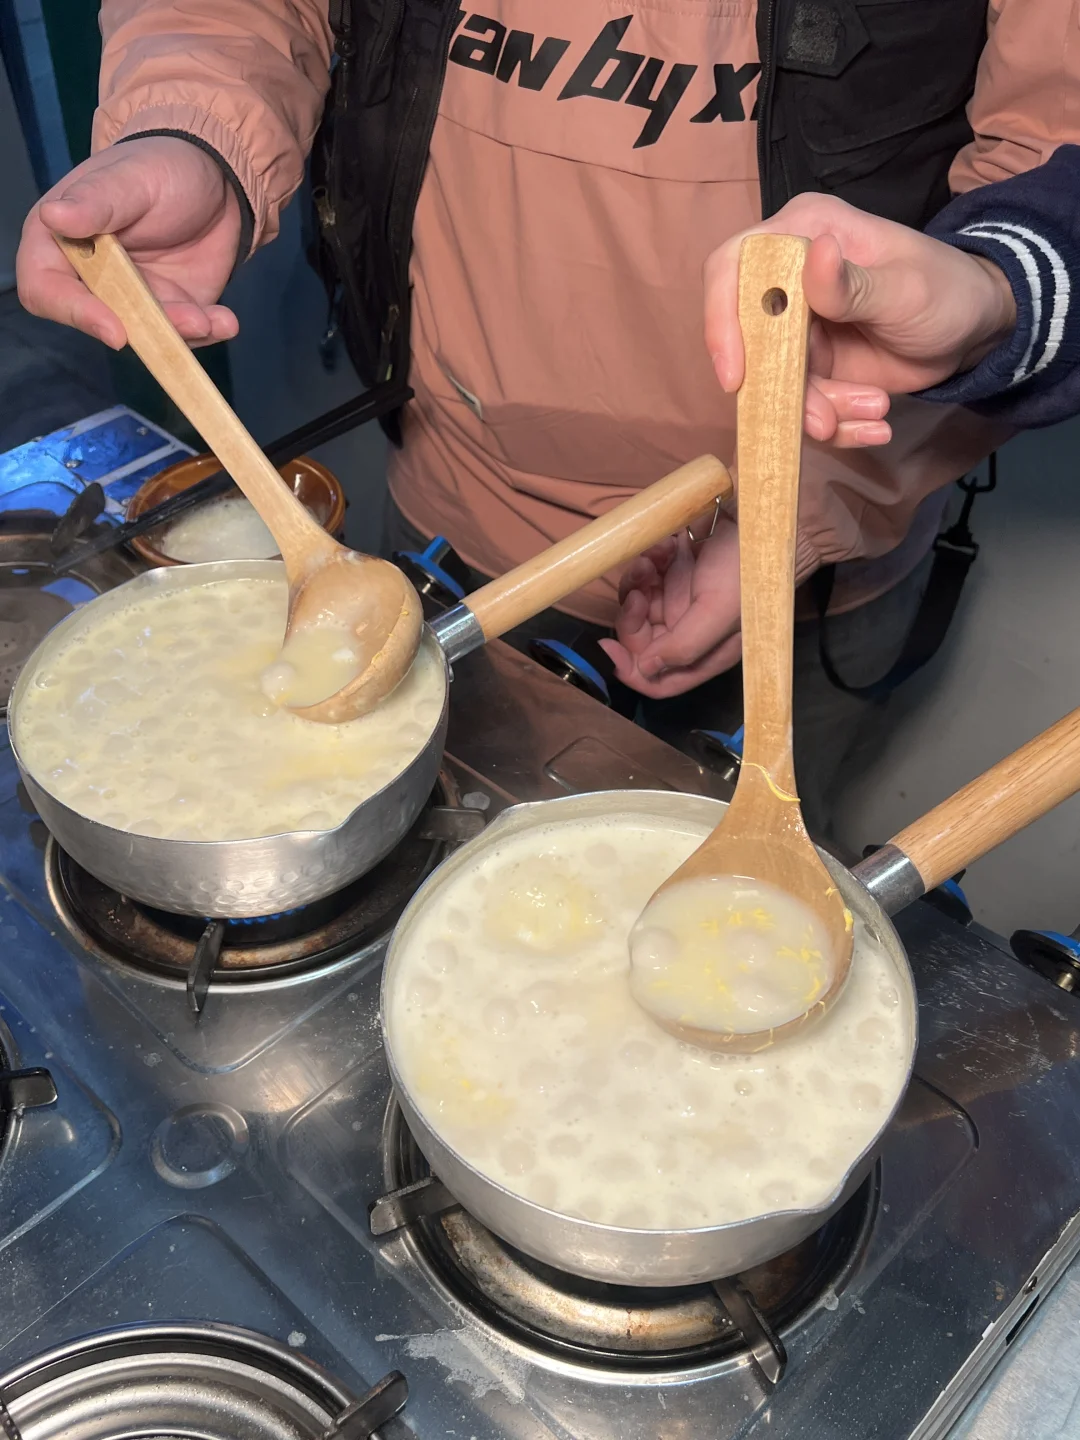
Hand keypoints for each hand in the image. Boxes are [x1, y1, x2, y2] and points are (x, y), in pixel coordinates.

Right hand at [17, 136, 240, 348]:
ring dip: (181, 334)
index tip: (115, 329)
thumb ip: (95, 203)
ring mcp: (133, 299)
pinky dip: (207, 332)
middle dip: (145, 329)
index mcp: (59, 243)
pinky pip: (184, 335)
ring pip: (148, 335)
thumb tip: (53, 216)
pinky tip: (226, 321)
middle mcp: (91, 278)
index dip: (75, 313)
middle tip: (188, 321)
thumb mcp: (128, 179)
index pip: (45, 289)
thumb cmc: (159, 167)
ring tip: (212, 320)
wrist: (216, 180)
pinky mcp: (171, 311)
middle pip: (102, 323)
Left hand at [599, 519, 742, 697]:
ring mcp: (682, 598)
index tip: (609, 646)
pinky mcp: (676, 570)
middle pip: (641, 640)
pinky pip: (647, 574)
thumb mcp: (720, 611)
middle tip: (639, 591)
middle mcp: (691, 630)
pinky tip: (667, 546)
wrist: (764, 511)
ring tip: (652, 561)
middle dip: (632, 617)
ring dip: (639, 583)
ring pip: (639, 605)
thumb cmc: (750, 565)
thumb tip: (645, 669)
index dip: (630, 670)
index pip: (659, 679)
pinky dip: (649, 561)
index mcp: (706, 651)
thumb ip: (685, 645)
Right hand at [704, 193, 1017, 448]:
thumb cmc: (946, 290)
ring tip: (874, 412)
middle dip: (785, 390)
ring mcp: (797, 327)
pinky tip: (874, 425)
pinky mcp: (810, 366)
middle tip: (825, 422)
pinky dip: (837, 424)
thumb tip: (816, 256)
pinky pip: (803, 404)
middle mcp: (789, 279)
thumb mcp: (905, 289)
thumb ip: (854, 284)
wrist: (974, 330)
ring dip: (821, 411)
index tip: (737, 376)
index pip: (733, 268)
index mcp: (804, 234)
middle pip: (748, 341)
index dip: (722, 320)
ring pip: (776, 383)